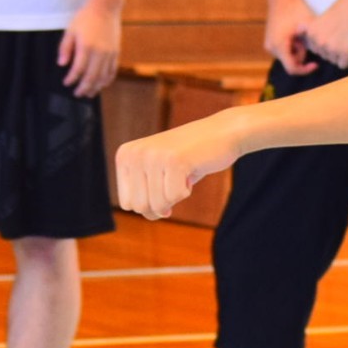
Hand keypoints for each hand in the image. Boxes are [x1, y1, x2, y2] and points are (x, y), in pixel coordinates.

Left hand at [58, 2, 122, 97]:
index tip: (66, 83)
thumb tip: (61, 64)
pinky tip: (102, 84)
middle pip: (92, 77)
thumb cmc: (85, 18)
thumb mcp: (70, 30)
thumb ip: (65, 48)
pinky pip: (112, 71)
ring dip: (96, 87)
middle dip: (84, 87)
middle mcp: (99, 53)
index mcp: (86, 47)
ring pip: (103, 76)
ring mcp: (109, 54)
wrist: (105, 8)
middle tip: (77, 94)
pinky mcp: (116, 53)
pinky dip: (107, 80)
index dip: (71, 78)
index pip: (78, 69)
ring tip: (89, 93)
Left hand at [114, 112, 243, 219]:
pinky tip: (191, 170)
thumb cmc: (191, 157)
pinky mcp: (174, 160)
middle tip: (176, 182)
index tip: (164, 185)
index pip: (127, 204)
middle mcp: (134, 154)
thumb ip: (147, 195)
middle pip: (141, 207)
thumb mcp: (158, 174)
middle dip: (162, 203)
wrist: (223, 132)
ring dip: (176, 195)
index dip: (150, 204)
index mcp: (124, 156)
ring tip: (183, 172)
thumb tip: (152, 215)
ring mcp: (152, 156)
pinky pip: (176, 197)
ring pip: (158, 204)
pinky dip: (187, 190)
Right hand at [264, 0, 315, 74]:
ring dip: (297, 49)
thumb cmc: (296, 9)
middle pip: (291, 62)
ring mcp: (269, 44)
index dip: (305, 70)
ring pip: (288, 57)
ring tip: (300, 34)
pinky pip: (284, 50)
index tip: (316, 64)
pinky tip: (295, 34)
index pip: (293, 69)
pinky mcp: (270, 41)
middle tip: (305, 39)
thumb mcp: (308, 26)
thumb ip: (315, 41)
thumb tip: (328, 54)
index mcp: (280, 45)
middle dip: (301, 54)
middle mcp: (271, 47)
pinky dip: (292, 46)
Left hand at [300, 0, 347, 69]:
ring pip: (333, 60)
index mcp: (311, 32)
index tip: (333, 33)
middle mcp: (319, 41)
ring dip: (341, 53)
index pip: (315, 48)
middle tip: (342, 35)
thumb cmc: (343, 8)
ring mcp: (331, 48)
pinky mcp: (345, 52)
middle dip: (333, 49)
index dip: (326, 42)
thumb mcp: (321, 18)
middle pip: (324, 55)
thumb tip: (309, 42)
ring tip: (347, 38)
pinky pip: (343, 65)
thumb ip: (314, 31)